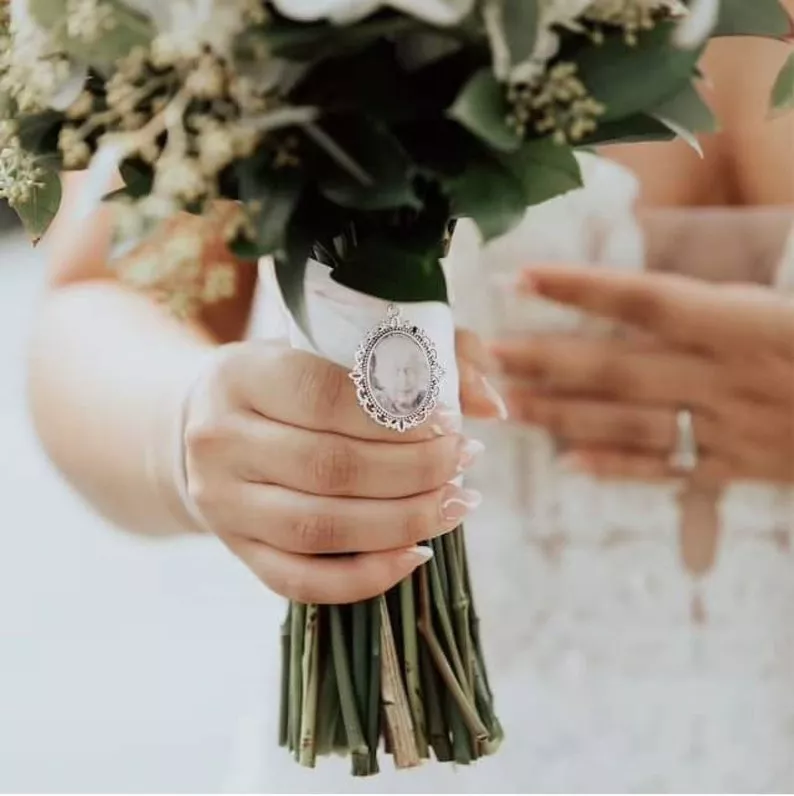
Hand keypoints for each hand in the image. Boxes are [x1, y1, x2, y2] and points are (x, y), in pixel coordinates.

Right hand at [182, 341, 485, 603]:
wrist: (204, 424)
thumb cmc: (288, 377)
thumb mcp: (331, 345)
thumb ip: (417, 355)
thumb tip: (491, 404)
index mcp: (242, 375)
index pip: (324, 397)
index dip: (396, 415)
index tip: (451, 422)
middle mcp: (220, 441)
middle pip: (330, 467)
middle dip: (415, 470)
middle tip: (465, 460)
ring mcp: (224, 503)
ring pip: (321, 528)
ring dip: (403, 522)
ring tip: (456, 503)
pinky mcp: (238, 550)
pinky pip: (303, 581)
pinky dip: (367, 577)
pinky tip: (417, 554)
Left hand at [493, 266, 793, 485]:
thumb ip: (726, 291)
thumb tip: (655, 278)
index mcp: (752, 321)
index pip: (648, 300)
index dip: (582, 287)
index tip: (522, 277)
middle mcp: (731, 375)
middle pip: (620, 366)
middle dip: (547, 360)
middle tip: (486, 355)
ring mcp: (732, 427)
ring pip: (631, 421)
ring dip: (564, 413)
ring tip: (507, 405)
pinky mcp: (742, 468)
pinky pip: (669, 472)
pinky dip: (616, 468)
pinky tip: (566, 463)